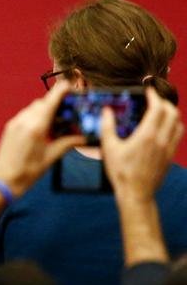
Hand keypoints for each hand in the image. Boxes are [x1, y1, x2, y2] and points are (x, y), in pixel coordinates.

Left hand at [0, 82, 86, 195]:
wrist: (3, 181)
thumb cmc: (26, 172)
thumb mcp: (51, 157)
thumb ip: (67, 143)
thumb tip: (83, 138)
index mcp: (36, 126)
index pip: (50, 100)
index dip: (61, 91)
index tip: (70, 86)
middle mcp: (23, 121)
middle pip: (42, 103)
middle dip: (55, 104)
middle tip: (67, 112)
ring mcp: (14, 123)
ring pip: (33, 108)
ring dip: (45, 111)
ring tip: (55, 124)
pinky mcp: (9, 128)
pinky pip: (25, 115)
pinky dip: (35, 117)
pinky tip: (42, 129)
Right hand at [100, 87, 182, 203]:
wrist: (136, 192)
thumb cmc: (121, 172)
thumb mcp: (109, 148)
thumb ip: (107, 126)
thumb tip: (107, 111)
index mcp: (146, 135)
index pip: (157, 108)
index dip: (154, 96)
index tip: (148, 91)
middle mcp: (161, 139)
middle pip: (172, 112)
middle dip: (163, 102)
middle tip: (153, 99)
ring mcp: (168, 148)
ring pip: (178, 122)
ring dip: (171, 113)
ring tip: (160, 111)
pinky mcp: (170, 155)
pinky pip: (178, 135)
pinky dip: (174, 125)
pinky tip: (163, 128)